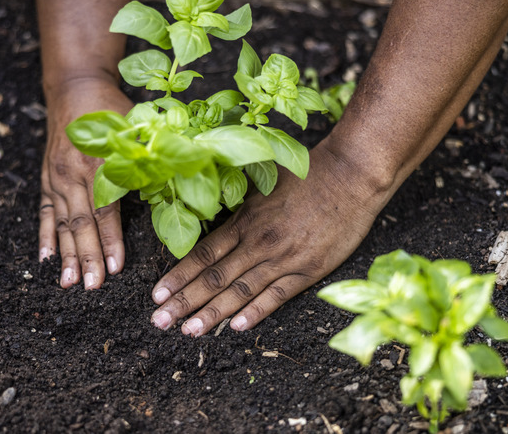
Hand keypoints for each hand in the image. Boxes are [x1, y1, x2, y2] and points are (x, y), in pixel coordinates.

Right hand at [39, 78, 132, 288]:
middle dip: (87, 258)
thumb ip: (149, 159)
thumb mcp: (136, 128)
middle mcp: (73, 173)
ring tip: (69, 282)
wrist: (75, 87)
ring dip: (66, 255)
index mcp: (99, 163)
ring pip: (62, 223)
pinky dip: (44, 237)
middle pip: (81, 223)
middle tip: (92, 286)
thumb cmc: (112, 109)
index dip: (110, 240)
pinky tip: (44, 260)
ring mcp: (56, 177)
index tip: (116, 268)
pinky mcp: (47, 178)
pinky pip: (45, 212)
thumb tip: (174, 188)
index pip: (105, 211)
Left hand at [149, 140, 395, 335]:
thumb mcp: (262, 183)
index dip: (178, 276)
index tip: (156, 295)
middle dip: (184, 302)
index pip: (202, 254)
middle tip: (160, 322)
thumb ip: (236, 203)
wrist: (350, 177)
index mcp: (244, 220)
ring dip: (213, 313)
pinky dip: (256, 312)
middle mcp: (258, 242)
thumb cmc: (306, 176)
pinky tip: (237, 327)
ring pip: (240, 291)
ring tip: (189, 331)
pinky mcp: (308, 270)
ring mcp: (283, 258)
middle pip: (213, 277)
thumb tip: (207, 207)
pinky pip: (277, 296)